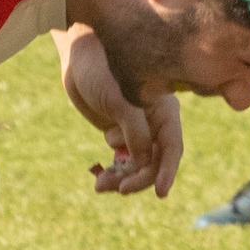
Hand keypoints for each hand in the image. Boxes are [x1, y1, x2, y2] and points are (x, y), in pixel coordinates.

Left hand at [54, 27, 183, 197]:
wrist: (78, 56)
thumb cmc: (103, 69)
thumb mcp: (120, 101)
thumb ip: (135, 131)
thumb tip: (143, 162)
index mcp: (164, 113)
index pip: (171, 148)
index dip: (168, 172)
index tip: (161, 193)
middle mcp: (154, 125)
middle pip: (153, 162)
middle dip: (138, 178)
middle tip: (119, 189)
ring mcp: (136, 131)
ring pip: (136, 166)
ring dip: (122, 179)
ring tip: (101, 186)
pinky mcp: (119, 134)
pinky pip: (120, 161)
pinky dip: (112, 172)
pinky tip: (98, 181)